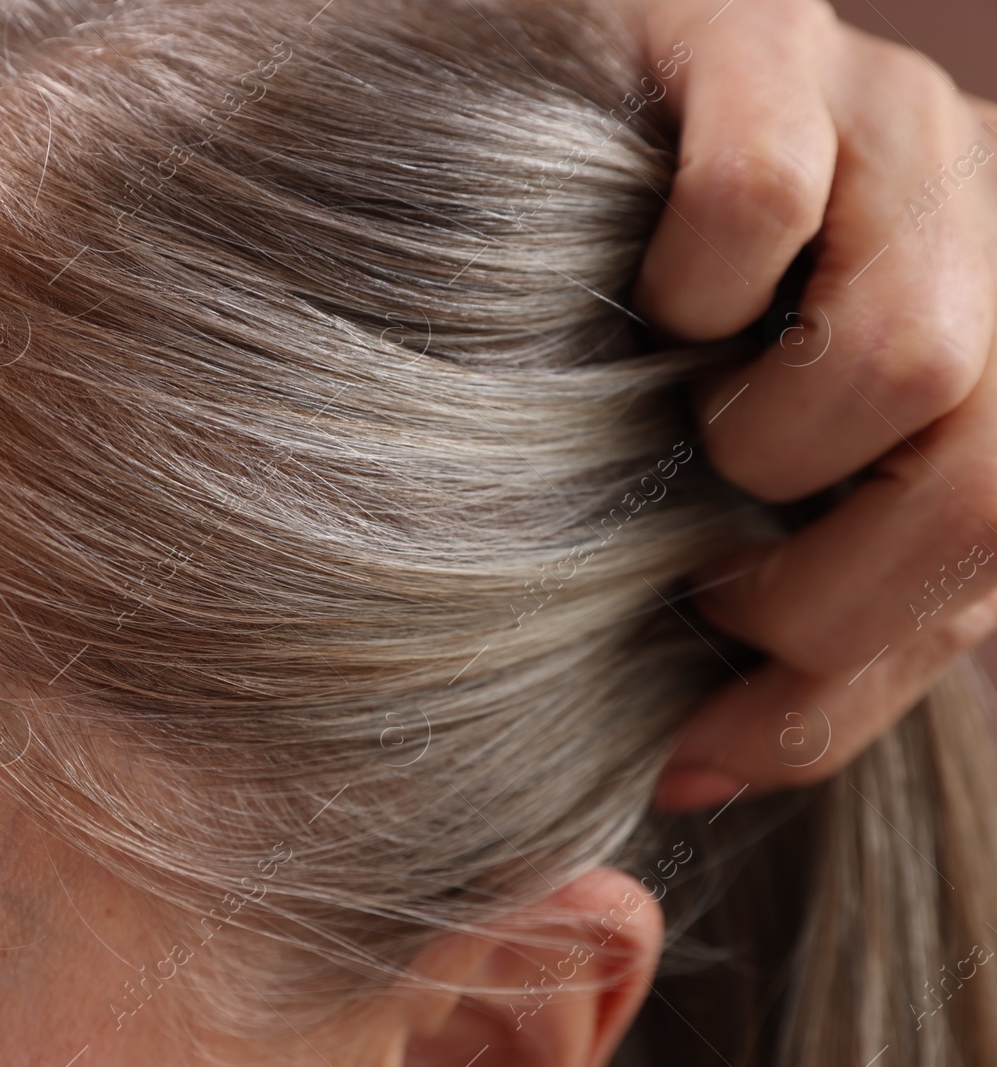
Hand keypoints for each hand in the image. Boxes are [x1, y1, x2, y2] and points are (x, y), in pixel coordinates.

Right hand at [622, 0, 996, 809]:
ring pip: (911, 352)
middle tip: (705, 593)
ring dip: (761, 445)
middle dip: (823, 593)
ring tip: (680, 431)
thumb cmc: (642, 316)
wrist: (576, 88)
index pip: (993, 553)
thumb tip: (699, 771)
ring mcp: (896, 127)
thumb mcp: (737, 475)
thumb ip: (775, 613)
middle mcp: (990, 228)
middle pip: (985, 472)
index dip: (843, 689)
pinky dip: (694, 287)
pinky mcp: (765, 44)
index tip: (705, 751)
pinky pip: (763, 199)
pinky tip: (655, 305)